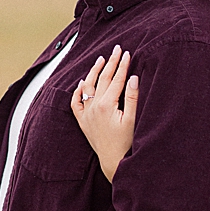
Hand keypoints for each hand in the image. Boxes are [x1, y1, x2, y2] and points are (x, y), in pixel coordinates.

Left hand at [70, 45, 138, 182]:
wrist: (113, 162)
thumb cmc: (126, 143)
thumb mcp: (133, 120)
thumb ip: (132, 98)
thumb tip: (133, 78)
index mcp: (107, 105)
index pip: (116, 79)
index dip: (122, 65)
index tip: (127, 53)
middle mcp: (93, 108)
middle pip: (103, 79)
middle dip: (111, 63)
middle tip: (117, 49)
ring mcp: (86, 114)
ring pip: (88, 87)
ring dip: (94, 72)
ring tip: (101, 59)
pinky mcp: (82, 122)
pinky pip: (76, 103)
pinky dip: (78, 91)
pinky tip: (81, 82)